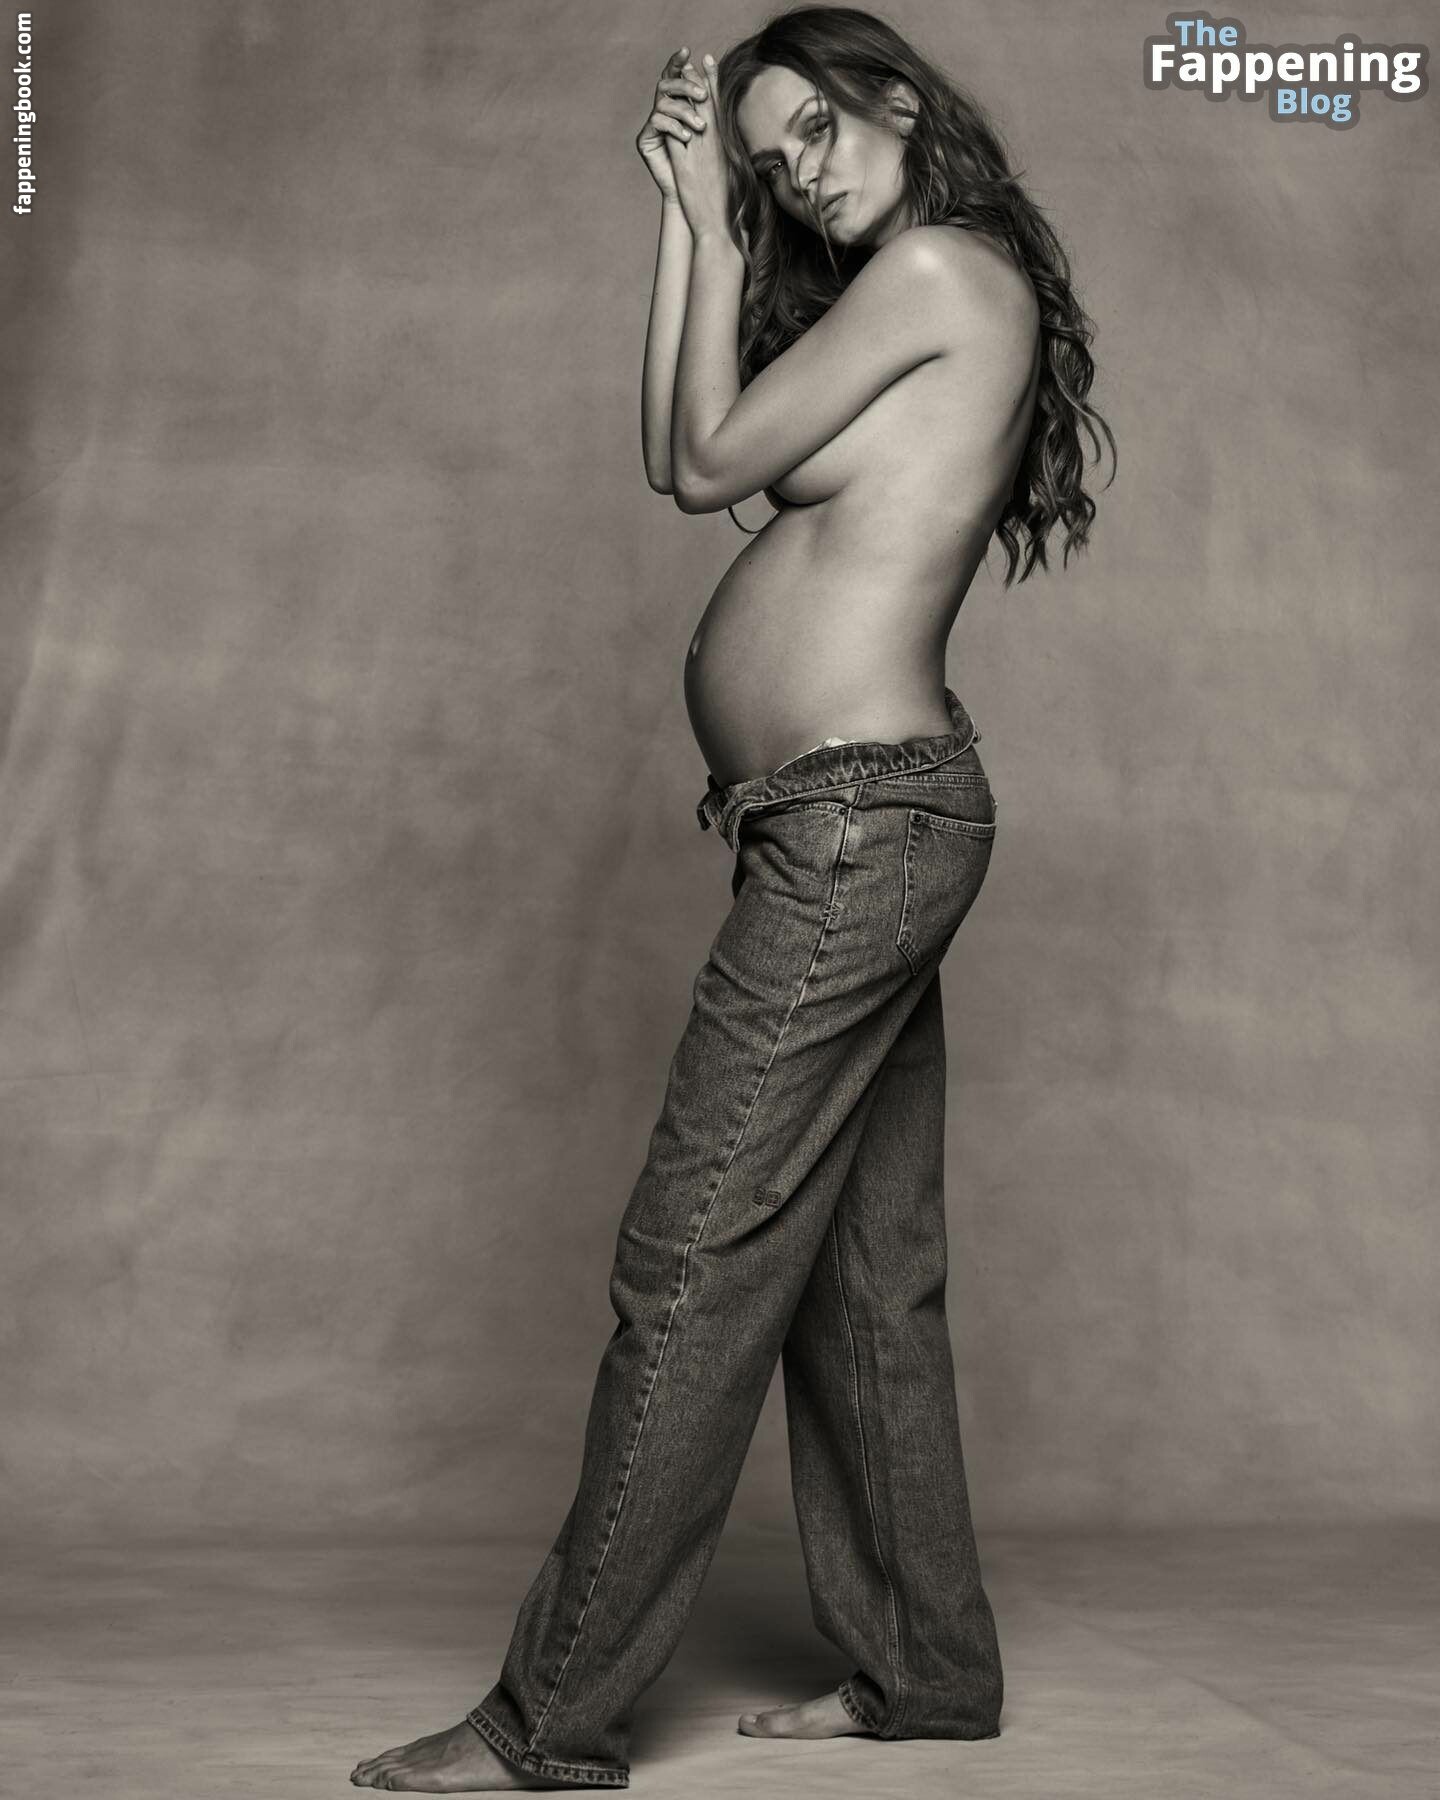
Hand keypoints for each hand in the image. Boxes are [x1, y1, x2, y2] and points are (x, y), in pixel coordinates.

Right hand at [635, 46, 709, 205]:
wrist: (696, 193)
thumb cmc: (708, 161)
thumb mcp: (713, 124)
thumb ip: (710, 97)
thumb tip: (712, 62)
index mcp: (677, 103)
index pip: (675, 75)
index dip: (677, 61)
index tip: (686, 49)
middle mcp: (662, 110)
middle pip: (666, 84)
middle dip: (685, 86)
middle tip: (703, 96)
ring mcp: (652, 124)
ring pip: (662, 102)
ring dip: (684, 111)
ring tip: (700, 127)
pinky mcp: (645, 140)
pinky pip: (657, 122)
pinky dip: (673, 126)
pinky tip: (687, 137)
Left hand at [667, 53, 734, 243]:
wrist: (719, 226)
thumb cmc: (727, 207)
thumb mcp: (730, 176)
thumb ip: (725, 158)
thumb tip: (724, 147)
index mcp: (726, 148)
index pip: (719, 109)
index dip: (714, 85)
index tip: (710, 66)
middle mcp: (714, 146)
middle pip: (706, 105)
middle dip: (699, 82)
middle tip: (692, 62)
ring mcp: (700, 154)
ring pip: (691, 115)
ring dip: (685, 93)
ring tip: (681, 74)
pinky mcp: (685, 165)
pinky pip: (676, 136)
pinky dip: (672, 119)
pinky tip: (665, 105)